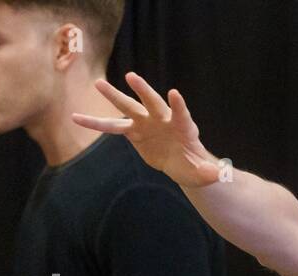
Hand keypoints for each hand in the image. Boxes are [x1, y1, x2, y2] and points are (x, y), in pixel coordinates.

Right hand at [72, 73, 222, 187]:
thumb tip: (220, 175)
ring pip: (129, 108)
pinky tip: (77, 118)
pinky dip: (95, 124)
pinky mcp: (133, 133)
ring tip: (98, 83)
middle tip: (132, 77)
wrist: (182, 164)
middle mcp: (163, 120)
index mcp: (183, 127)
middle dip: (144, 91)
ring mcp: (146, 124)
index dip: (179, 105)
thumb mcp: (204, 174)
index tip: (174, 93)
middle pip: (153, 103)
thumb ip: (210, 173)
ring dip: (114, 96)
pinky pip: (112, 127)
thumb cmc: (195, 167)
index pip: (182, 114)